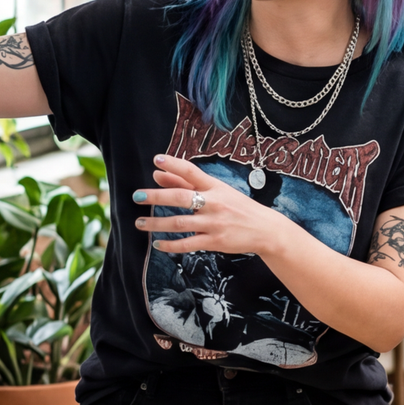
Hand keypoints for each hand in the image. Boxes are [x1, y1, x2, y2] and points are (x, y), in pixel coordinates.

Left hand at [133, 154, 293, 256]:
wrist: (265, 230)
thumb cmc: (239, 208)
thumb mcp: (217, 191)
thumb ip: (186, 183)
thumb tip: (157, 175)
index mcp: (215, 187)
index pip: (193, 172)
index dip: (174, 164)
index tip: (156, 159)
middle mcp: (214, 203)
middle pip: (181, 198)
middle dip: (157, 197)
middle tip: (137, 195)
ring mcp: (215, 223)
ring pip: (180, 223)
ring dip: (157, 223)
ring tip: (140, 222)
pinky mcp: (215, 242)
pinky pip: (188, 244)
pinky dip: (171, 245)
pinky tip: (158, 244)